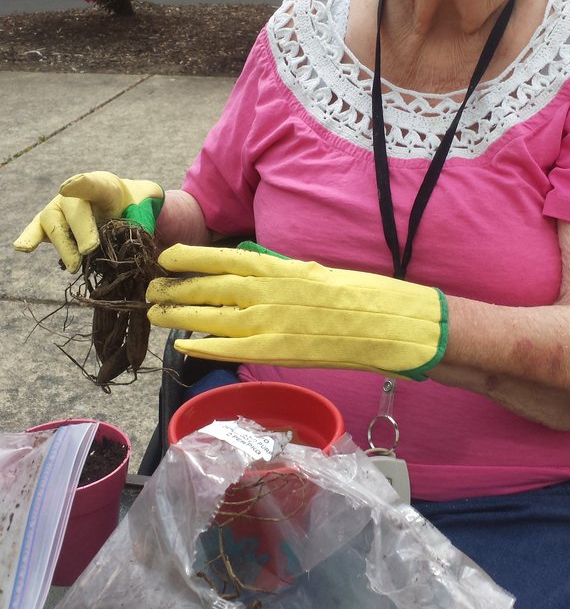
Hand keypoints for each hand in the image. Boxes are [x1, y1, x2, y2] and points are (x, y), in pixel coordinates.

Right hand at [14, 171, 163, 272]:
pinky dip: (29, 237)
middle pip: (74, 209)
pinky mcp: (49, 224)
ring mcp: (60, 207)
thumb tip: (135, 238)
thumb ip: (144, 214)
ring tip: (74, 266)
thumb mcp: (146, 205)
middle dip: (81, 230)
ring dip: (63, 245)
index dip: (80, 185)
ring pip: (54, 223)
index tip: (67, 189)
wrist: (122, 207)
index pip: (93, 183)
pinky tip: (23, 248)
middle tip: (89, 251)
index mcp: (104, 186)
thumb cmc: (134, 206)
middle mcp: (76, 194)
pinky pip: (37, 229)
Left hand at [146, 241, 447, 379]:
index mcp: (275, 267)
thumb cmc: (349, 295)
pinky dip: (202, 344)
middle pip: (207, 288)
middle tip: (150, 289)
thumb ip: (273, 267)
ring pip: (210, 317)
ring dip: (179, 315)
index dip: (189, 258)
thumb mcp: (307, 270)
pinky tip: (182, 343)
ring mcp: (266, 323)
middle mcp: (264, 292)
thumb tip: (243, 260)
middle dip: (176, 289)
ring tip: (156, 312)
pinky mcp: (273, 350)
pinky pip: (227, 348)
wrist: (381, 323)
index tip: (166, 257)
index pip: (220, 259)